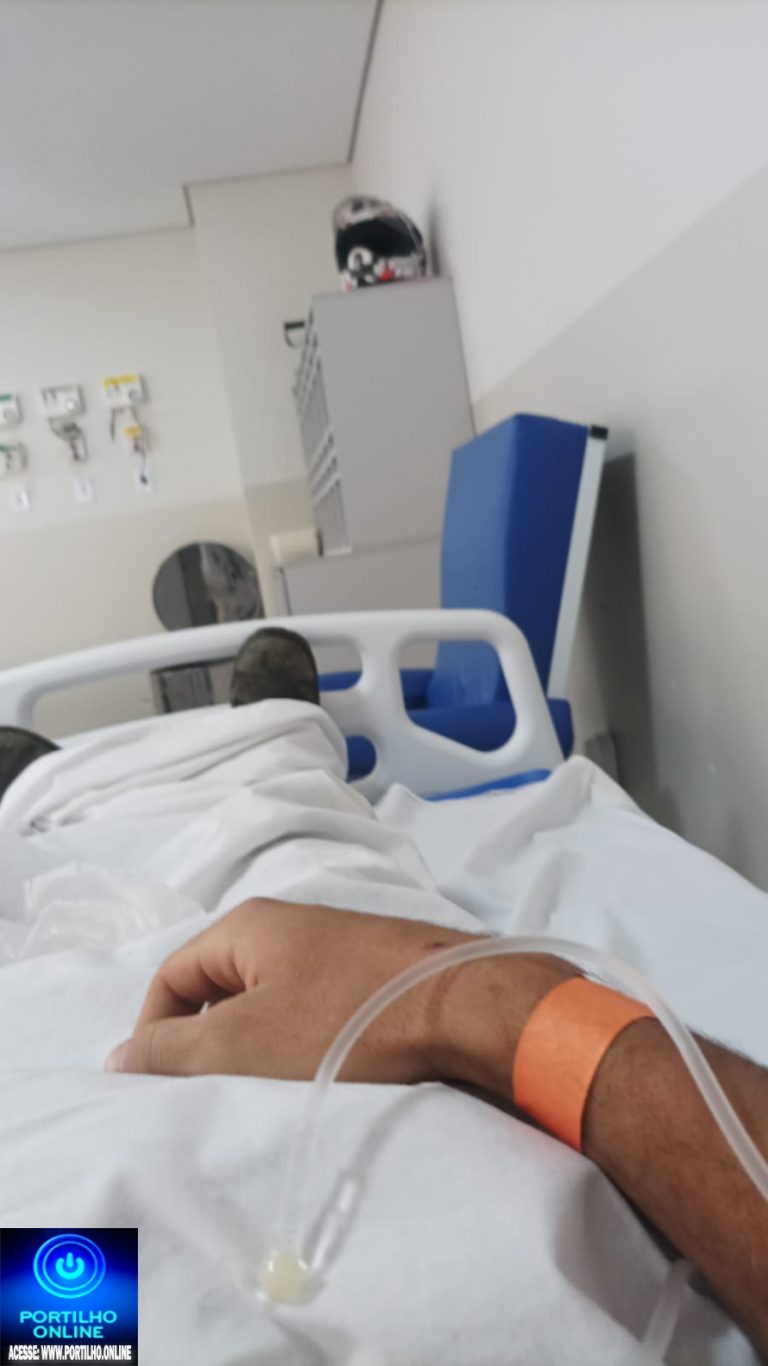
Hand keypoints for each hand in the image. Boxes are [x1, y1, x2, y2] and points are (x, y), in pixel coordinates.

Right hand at [106, 899, 575, 1088]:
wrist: (467, 1004)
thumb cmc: (347, 1019)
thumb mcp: (246, 1041)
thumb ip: (175, 1049)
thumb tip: (118, 1056)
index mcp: (248, 923)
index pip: (172, 975)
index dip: (157, 1031)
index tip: (165, 1085)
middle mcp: (288, 920)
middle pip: (218, 983)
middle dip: (208, 1037)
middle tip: (216, 1090)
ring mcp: (335, 941)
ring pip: (268, 996)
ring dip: (257, 1042)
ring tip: (269, 1087)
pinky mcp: (373, 966)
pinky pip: (312, 1002)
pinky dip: (301, 1037)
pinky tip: (320, 1069)